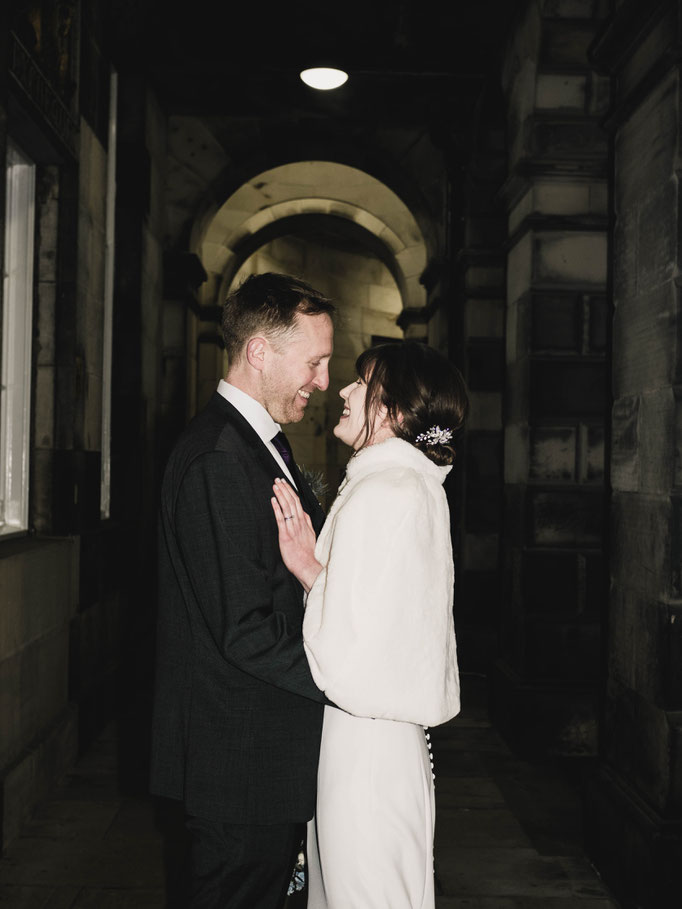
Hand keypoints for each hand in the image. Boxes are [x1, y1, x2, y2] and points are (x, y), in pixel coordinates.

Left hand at [271, 478, 322, 592]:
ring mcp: (293, 529)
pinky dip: (277, 509)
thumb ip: (306, 524)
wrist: (307, 566)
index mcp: (304, 523)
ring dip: (281, 495)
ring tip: (275, 486)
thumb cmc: (307, 554)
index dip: (291, 492)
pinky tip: (273, 501)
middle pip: (293, 502)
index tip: (285, 483)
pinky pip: (281, 520)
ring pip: (287, 508)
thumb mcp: (310, 535)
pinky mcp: (286, 536)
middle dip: (285, 489)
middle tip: (278, 479)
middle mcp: (299, 523)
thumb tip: (303, 513)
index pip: (298, 503)